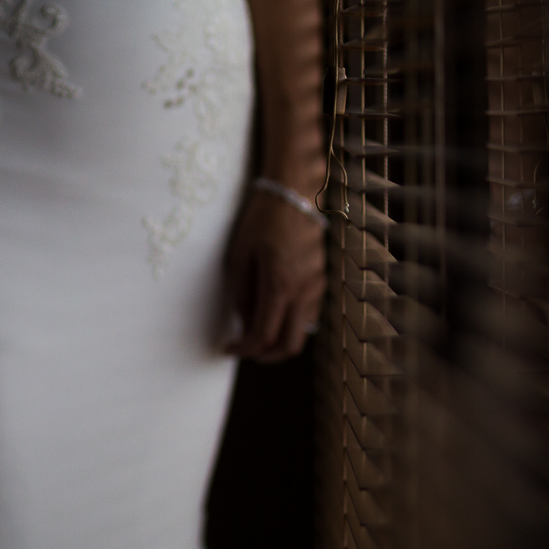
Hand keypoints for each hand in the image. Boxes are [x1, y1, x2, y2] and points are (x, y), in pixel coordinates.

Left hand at [225, 190, 325, 362]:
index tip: (228, 348)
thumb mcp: (239, 256)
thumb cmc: (261, 220)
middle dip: (264, 355)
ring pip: (302, 332)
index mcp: (279, 285)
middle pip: (289, 345)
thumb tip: (244, 323)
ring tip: (255, 329)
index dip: (243, 349)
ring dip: (279, 340)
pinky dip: (290, 323)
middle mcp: (303, 291)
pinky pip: (307, 315)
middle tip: (244, 348)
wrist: (293, 194)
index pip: (263, 335)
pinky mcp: (320, 280)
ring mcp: (316, 287)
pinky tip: (273, 311)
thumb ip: (241, 294)